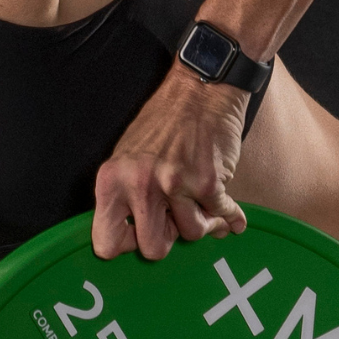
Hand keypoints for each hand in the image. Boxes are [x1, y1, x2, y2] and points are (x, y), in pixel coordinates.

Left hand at [93, 65, 250, 258]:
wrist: (200, 89)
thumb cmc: (164, 122)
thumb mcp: (128, 156)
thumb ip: (127, 196)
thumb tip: (137, 237)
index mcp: (112, 181)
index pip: (107, 241)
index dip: (127, 245)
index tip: (139, 236)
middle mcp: (140, 186)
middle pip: (153, 249)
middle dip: (168, 239)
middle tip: (173, 222)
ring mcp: (174, 186)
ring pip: (191, 234)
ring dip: (201, 223)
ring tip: (201, 206)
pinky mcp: (207, 183)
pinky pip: (221, 216)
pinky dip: (229, 217)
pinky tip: (230, 215)